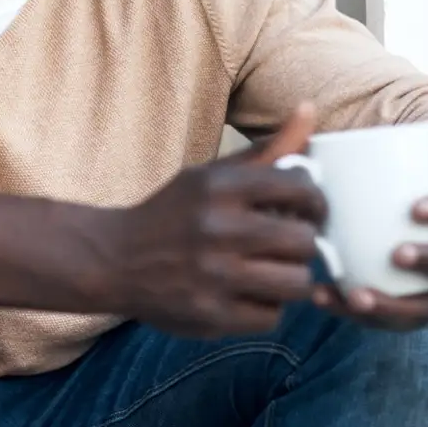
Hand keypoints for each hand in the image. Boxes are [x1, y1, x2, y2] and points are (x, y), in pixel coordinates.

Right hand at [104, 103, 327, 338]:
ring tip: (272, 271)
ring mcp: (213, 276)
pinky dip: (265, 307)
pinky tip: (247, 294)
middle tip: (288, 245)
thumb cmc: (174, 215)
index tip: (306, 210)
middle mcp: (217, 229)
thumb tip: (310, 109)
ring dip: (290, 279)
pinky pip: (271, 316)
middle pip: (304, 242)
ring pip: (296, 284)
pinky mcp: (210, 315)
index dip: (314, 202)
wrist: (113, 260)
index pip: (301, 189)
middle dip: (302, 243)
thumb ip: (267, 151)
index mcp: (219, 187)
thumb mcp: (211, 176)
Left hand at [313, 139, 427, 330]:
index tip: (414, 207)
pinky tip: (322, 297)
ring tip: (354, 296)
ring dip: (390, 306)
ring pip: (423, 308)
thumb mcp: (426, 170)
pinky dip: (354, 314)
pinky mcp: (407, 309)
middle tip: (396, 254)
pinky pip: (387, 321)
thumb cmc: (419, 191)